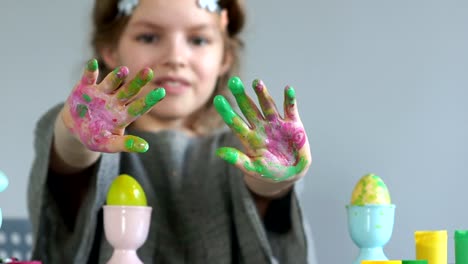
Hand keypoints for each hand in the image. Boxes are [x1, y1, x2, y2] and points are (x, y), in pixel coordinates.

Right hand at [62, 59, 164, 152]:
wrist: (74, 129)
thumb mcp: (108, 144)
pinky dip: (90, 71)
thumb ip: (124, 145)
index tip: (162, 92)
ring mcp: (101, 93)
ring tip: (124, 70)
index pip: (139, 108)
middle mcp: (115, 101)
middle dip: (138, 82)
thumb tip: (145, 147)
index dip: (149, 101)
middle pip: (128, 91)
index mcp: (123, 115)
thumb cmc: (95, 137)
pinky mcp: (84, 88)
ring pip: (111, 83)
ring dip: (116, 76)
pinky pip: (88, 78)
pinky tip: (92, 63)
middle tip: (148, 71)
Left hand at [214, 76, 311, 196]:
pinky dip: (290, 100)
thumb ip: (238, 160)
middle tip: (234, 82)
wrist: (292, 173)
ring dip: (263, 94)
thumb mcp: (253, 169)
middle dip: (242, 96)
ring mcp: (276, 124)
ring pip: (267, 105)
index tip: (217, 99)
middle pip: (249, 109)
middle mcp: (261, 126)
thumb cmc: (270, 172)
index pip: (235, 122)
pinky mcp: (293, 124)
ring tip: (257, 82)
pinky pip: (290, 109)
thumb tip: (218, 152)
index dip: (226, 111)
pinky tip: (288, 89)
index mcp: (249, 137)